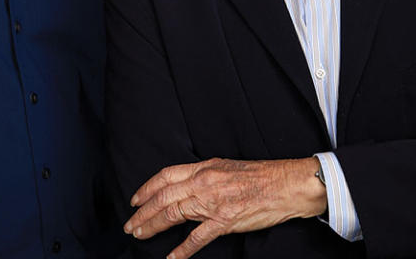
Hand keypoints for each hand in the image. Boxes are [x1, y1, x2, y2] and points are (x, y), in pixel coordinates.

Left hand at [125, 157, 325, 258]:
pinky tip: (171, 258)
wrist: (285, 184)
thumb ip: (204, 174)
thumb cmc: (260, 175)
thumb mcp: (226, 166)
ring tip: (141, 235)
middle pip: (164, 197)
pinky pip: (197, 238)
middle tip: (130, 224)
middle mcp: (204, 182)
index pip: (166, 176)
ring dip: (153, 226)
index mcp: (204, 168)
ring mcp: (213, 202)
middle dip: (143, 212)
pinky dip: (182, 249)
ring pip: (173, 214)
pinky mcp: (225, 221)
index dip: (147, 188)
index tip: (135, 200)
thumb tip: (187, 182)